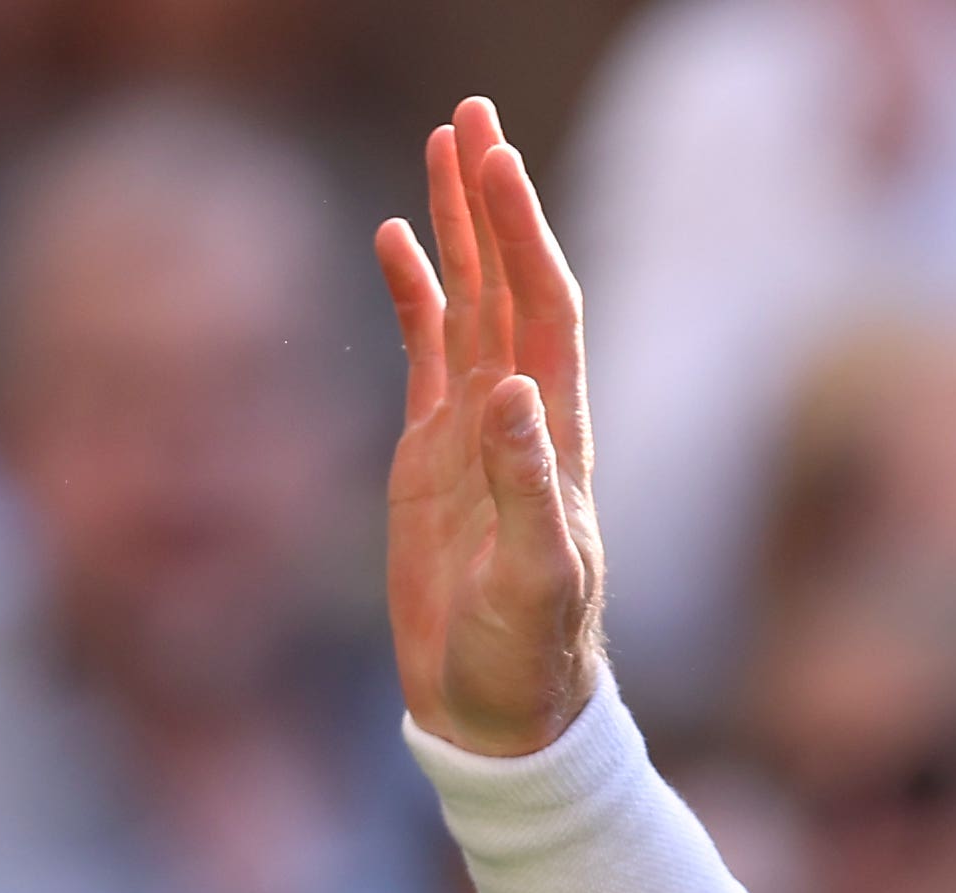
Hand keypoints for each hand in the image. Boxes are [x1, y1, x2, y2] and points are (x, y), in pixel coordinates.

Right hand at [377, 99, 602, 757]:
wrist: (503, 716)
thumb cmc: (531, 661)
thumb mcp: (534, 580)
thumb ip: (525, 489)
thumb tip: (509, 392)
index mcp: (557, 440)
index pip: (544, 311)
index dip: (524, 236)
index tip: (499, 161)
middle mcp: (523, 420)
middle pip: (510, 285)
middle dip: (493, 200)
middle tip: (472, 112)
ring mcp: (476, 432)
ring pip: (467, 305)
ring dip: (458, 229)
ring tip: (444, 142)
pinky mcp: (433, 456)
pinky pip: (425, 352)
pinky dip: (414, 293)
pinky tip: (397, 238)